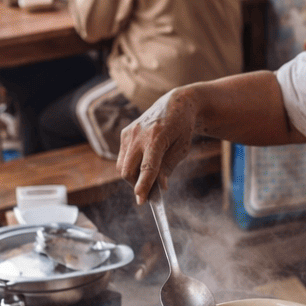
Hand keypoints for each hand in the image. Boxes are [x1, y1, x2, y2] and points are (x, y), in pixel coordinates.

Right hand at [116, 87, 200, 203]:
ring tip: (146, 177)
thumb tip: (159, 187)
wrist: (176, 104)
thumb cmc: (182, 128)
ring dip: (132, 177)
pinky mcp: (125, 133)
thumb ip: (168, 168)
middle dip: (135, 184)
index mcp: (157, 137)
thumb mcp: (182, 149)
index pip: (147, 167)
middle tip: (147, 192)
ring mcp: (130, 133)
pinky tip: (142, 162)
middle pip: (128, 170)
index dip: (143, 186)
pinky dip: (130, 165)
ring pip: (122, 166)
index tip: (141, 200)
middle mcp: (139, 134)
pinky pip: (123, 157)